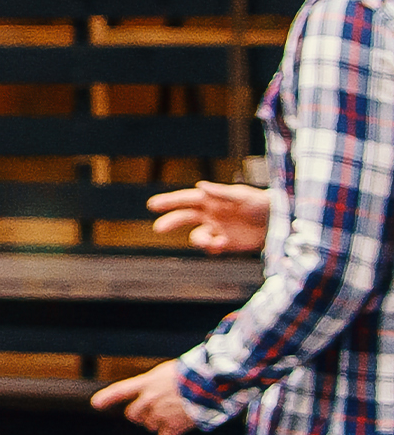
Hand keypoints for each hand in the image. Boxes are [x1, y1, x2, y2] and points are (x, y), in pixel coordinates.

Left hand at [91, 359, 201, 434]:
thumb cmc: (194, 374)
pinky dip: (171, 433)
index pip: (120, 391)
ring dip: (158, 422)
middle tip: (159, 407)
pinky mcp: (174, 426)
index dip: (107, 398)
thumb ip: (153, 384)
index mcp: (147, 382)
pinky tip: (181, 424)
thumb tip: (150, 397)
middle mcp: (149, 399)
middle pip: (133, 414)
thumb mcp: (167, 372)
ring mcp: (160, 414)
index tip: (96, 404)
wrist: (213, 383)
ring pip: (149, 425)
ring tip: (177, 410)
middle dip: (141, 414)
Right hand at [147, 182, 269, 255]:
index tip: (153, 204)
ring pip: (197, 237)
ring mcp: (218, 229)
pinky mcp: (226, 243)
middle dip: (170, 222)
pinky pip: (211, 248)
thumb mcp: (244, 196)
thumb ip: (222, 193)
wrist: (282, 223)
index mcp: (213, 200)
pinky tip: (223, 244)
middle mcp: (212, 214)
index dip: (169, 201)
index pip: (186, 199)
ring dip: (199, 240)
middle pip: (184, 218)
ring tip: (212, 242)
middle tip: (158, 228)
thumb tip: (200, 186)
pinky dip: (213, 247)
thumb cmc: (264, 204)